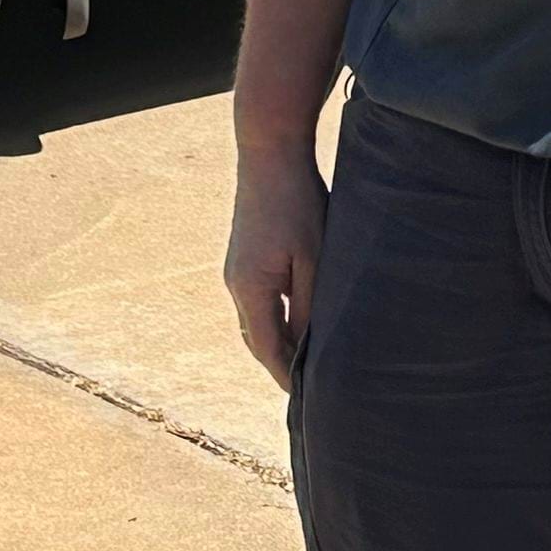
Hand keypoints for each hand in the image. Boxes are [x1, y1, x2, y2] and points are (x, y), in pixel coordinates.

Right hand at [223, 143, 327, 391]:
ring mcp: (237, 269)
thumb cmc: (297, 202)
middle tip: (307, 388)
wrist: (269, 152)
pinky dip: (275, 317)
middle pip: (257, 339)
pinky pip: (257, 300)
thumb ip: (309, 304)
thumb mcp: (313, 257)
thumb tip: (309, 344)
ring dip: (277, 340)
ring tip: (305, 359)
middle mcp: (236, 284)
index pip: (267, 348)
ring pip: (256, 320)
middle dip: (279, 364)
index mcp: (251, 288)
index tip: (306, 398)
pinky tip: (297, 318)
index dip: (286, 376)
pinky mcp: (244, 256)